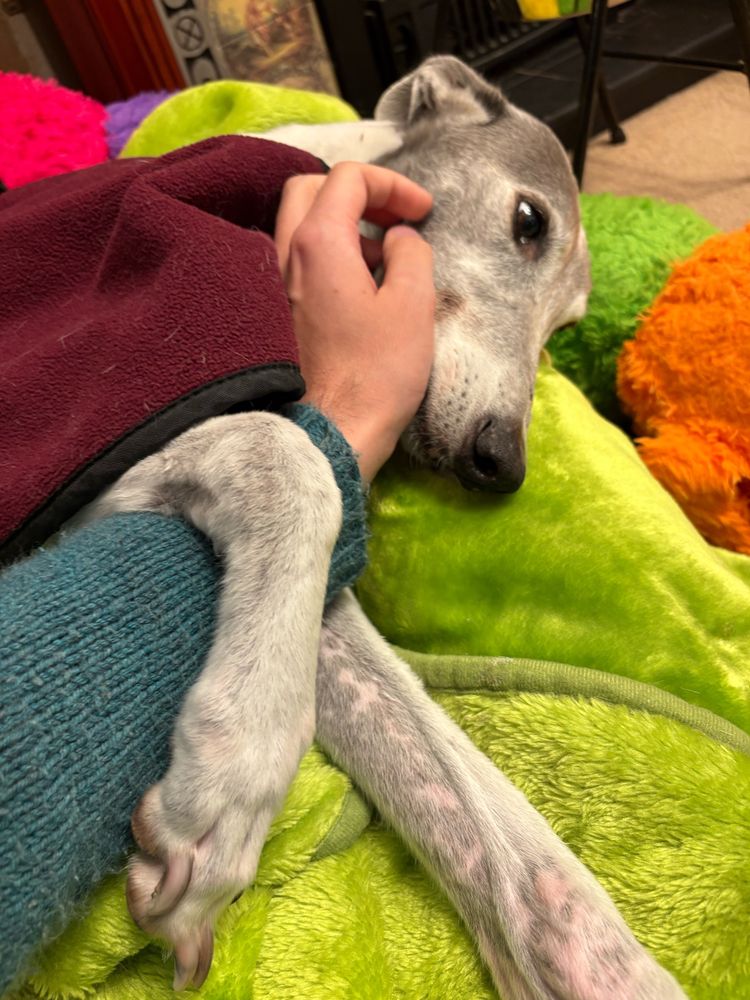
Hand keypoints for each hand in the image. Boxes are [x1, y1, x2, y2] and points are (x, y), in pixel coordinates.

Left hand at [275, 162, 434, 481]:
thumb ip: (412, 252)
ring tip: (383, 261)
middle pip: (311, 190)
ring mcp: (273, 285)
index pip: (348, 178)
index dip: (393, 185)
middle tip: (395, 220)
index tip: (422, 212)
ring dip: (343, 227)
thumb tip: (399, 239)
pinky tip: (356, 290)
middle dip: (359, 195)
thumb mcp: (414, 304)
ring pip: (300, 226)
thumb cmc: (375, 373)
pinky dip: (327, 257)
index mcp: (318, 241)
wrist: (330, 433)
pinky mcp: (274, 313)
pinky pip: (295, 262)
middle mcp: (284, 253)